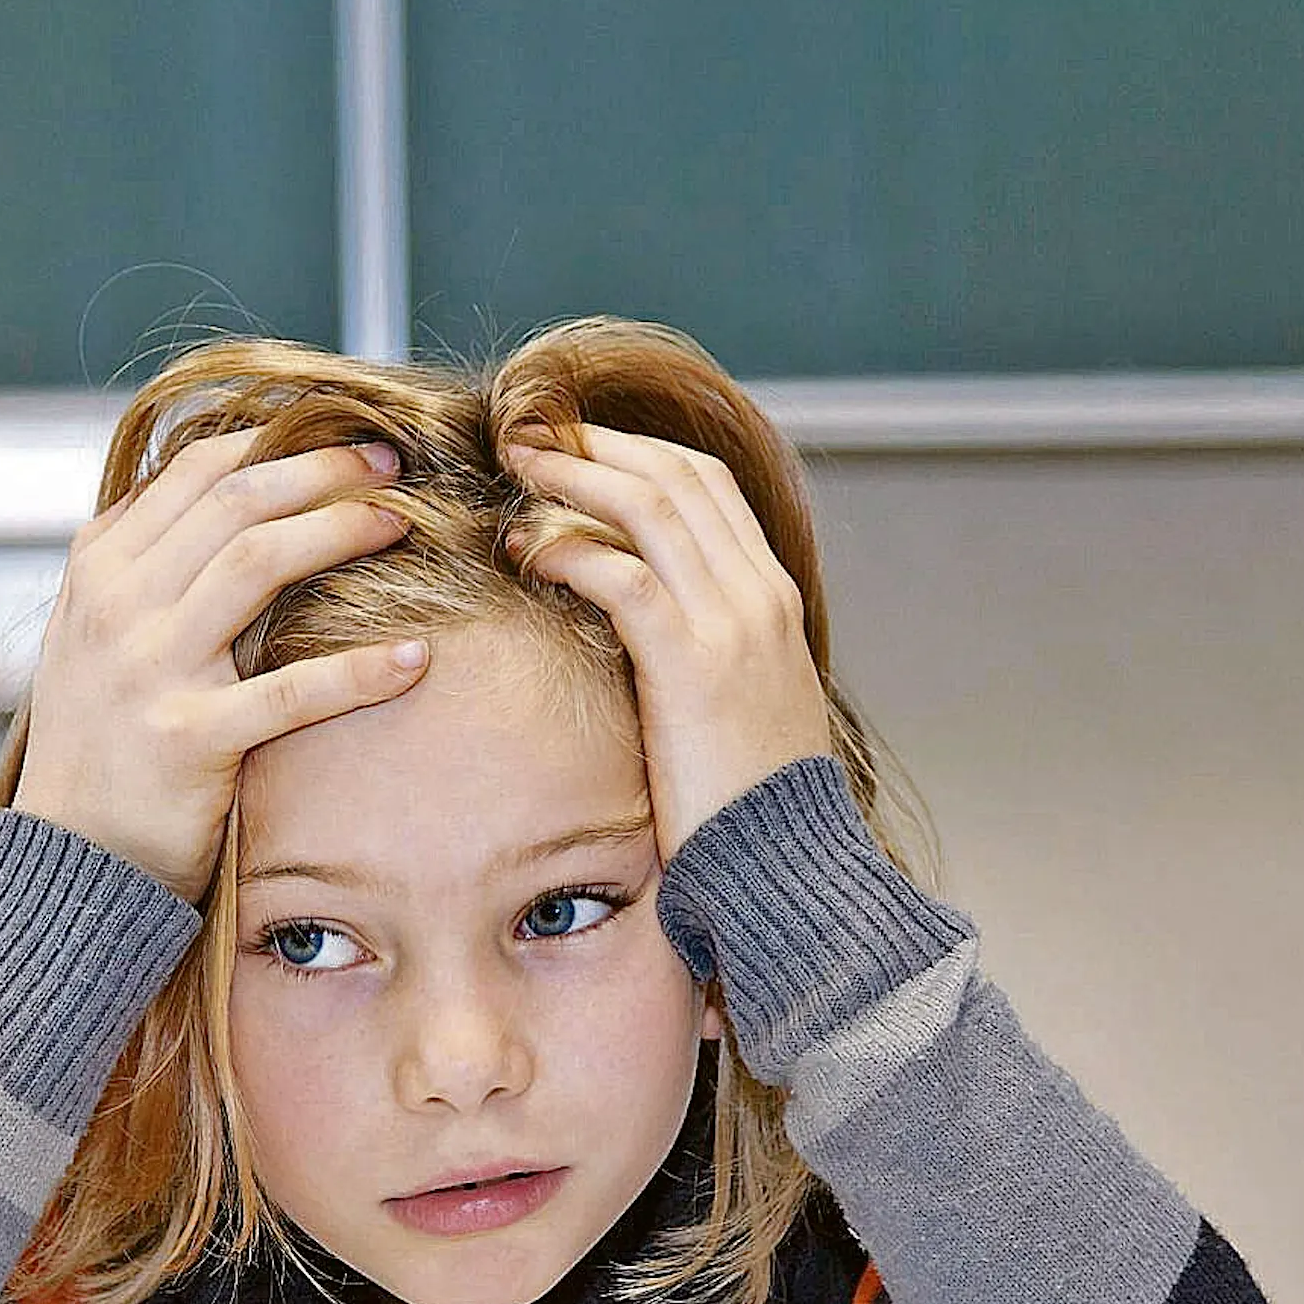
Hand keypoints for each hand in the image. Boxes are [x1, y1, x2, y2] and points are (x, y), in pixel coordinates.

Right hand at [13, 434, 420, 900]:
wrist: (70, 857)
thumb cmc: (100, 744)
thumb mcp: (94, 636)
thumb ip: (143, 565)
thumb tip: (216, 491)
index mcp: (100, 568)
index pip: (197, 472)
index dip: (279, 443)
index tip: (346, 440)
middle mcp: (120, 605)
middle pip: (237, 502)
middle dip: (323, 471)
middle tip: (391, 466)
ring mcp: (152, 669)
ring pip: (258, 564)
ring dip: (341, 531)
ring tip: (403, 525)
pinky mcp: (191, 740)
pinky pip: (290, 692)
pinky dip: (360, 671)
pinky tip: (415, 657)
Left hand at [503, 428, 831, 860]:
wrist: (785, 867)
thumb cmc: (750, 805)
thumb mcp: (740, 707)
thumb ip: (704, 653)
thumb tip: (640, 634)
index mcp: (772, 600)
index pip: (708, 487)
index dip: (637, 451)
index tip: (578, 446)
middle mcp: (758, 596)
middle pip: (677, 476)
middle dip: (598, 444)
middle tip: (532, 435)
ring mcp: (731, 625)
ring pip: (650, 506)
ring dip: (575, 477)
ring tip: (518, 468)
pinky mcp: (691, 665)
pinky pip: (623, 576)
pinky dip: (570, 552)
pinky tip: (529, 553)